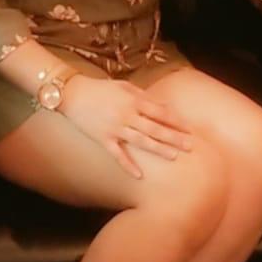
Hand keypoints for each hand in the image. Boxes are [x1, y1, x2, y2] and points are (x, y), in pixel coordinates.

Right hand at [59, 75, 193, 178]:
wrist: (72, 94)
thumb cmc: (99, 88)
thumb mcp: (124, 87)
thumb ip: (143, 96)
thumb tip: (163, 106)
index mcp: (133, 101)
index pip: (160, 112)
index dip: (176, 121)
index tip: (190, 129)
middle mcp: (126, 115)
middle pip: (155, 128)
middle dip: (173, 137)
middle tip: (190, 146)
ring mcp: (114, 128)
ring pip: (141, 141)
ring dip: (158, 149)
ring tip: (174, 156)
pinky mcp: (103, 139)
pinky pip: (117, 154)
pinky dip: (128, 165)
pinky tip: (139, 175)